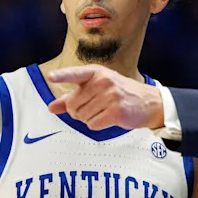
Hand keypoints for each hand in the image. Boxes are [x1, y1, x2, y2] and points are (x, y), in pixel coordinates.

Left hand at [47, 65, 163, 130]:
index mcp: (95, 73)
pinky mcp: (116, 111)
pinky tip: (108, 118)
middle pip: (73, 105)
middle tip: (93, 107)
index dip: (62, 76)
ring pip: (82, 116)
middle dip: (78, 111)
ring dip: (89, 119)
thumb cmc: (119, 93)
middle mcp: (103, 81)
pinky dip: (97, 125)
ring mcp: (110, 96)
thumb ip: (71, 97)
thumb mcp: (96, 89)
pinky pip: (93, 125)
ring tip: (103, 111)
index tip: (50, 77)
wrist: (148, 102)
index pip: (75, 74)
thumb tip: (51, 107)